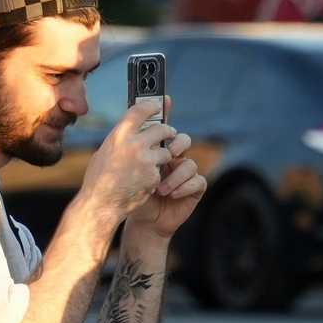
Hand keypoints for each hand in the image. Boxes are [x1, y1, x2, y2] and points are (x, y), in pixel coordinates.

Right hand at [74, 99, 176, 229]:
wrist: (101, 204)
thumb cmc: (98, 178)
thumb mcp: (105, 151)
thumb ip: (121, 139)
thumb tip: (133, 129)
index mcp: (119, 135)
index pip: (140, 110)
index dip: (151, 106)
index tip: (157, 106)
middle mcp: (134, 145)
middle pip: (161, 128)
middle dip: (167, 130)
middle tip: (170, 132)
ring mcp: (146, 161)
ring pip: (165, 151)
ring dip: (163, 155)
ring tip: (154, 161)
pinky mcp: (154, 176)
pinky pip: (161, 170)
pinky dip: (156, 174)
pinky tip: (145, 180)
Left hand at [127, 105, 206, 241]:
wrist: (141, 222)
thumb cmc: (131, 196)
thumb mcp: (126, 169)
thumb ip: (128, 148)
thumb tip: (125, 123)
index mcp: (157, 150)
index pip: (163, 127)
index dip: (166, 111)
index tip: (164, 100)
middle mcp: (173, 158)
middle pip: (183, 140)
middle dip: (178, 143)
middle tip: (170, 152)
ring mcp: (184, 173)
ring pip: (189, 163)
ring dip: (175, 176)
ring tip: (161, 189)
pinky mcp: (194, 189)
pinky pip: (198, 180)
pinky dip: (184, 186)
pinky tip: (171, 194)